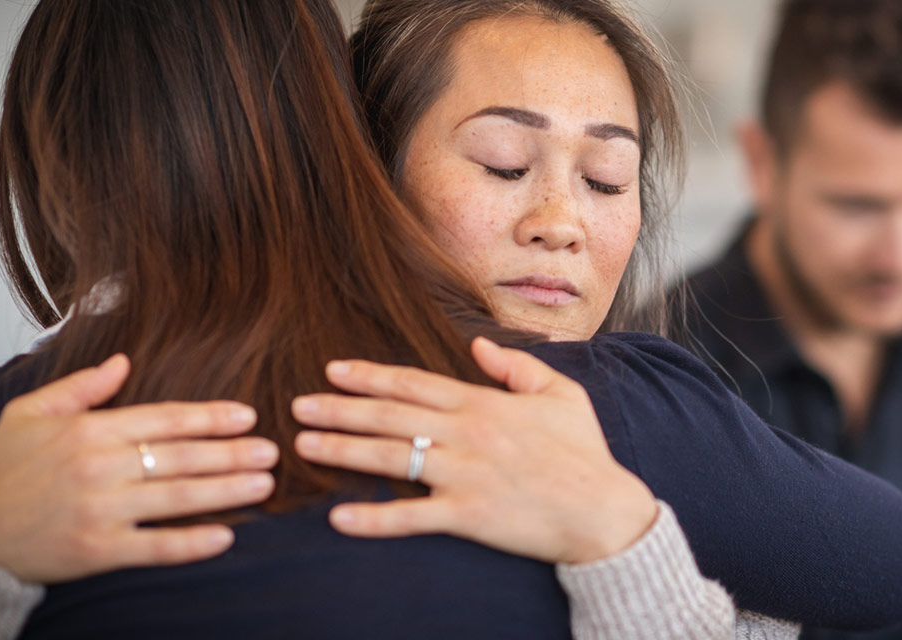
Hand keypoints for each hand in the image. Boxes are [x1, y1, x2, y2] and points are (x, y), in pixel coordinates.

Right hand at [0, 354, 278, 582]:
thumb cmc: (4, 472)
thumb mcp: (30, 413)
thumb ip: (81, 386)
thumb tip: (124, 359)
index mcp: (89, 431)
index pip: (165, 419)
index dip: (211, 417)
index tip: (247, 416)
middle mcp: (99, 469)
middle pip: (182, 456)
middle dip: (232, 452)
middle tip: (273, 450)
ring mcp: (101, 511)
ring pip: (178, 498)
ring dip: (227, 490)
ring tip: (265, 483)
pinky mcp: (98, 551)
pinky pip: (156, 546)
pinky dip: (192, 542)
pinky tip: (226, 535)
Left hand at [291, 337, 657, 563]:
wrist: (604, 511)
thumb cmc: (583, 452)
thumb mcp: (560, 393)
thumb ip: (515, 367)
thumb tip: (476, 344)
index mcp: (483, 404)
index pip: (414, 383)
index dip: (370, 376)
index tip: (333, 370)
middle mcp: (467, 435)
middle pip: (391, 416)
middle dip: (340, 408)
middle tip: (296, 406)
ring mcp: (465, 476)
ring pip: (391, 459)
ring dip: (343, 450)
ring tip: (305, 446)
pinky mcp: (468, 516)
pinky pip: (412, 518)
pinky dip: (374, 519)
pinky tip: (339, 518)